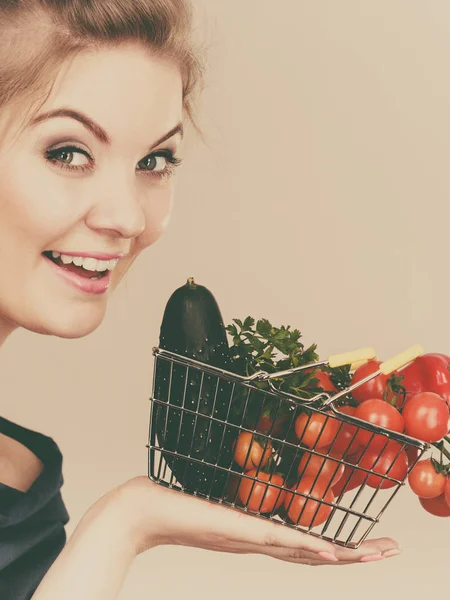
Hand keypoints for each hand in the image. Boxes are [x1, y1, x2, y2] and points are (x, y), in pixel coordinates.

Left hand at [115, 476, 399, 565]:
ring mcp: (249, 538)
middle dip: (354, 554)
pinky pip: (277, 540)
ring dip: (343, 554)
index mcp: (254, 533)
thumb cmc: (173, 497)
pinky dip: (308, 548)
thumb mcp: (212, 487)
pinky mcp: (237, 530)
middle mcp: (257, 541)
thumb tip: (244, 458)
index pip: (302, 544)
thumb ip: (232, 480)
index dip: (335, 545)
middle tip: (388, 551)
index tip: (364, 543)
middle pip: (314, 555)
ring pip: (304, 552)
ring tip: (376, 554)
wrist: (141, 513)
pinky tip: (331, 552)